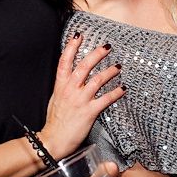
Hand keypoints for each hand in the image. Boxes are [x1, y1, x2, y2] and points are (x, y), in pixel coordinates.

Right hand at [39, 33, 124, 158]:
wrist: (53, 140)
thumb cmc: (55, 121)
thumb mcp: (55, 98)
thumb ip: (63, 86)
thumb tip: (71, 76)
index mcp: (60, 85)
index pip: (65, 61)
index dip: (72, 46)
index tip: (79, 35)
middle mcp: (70, 90)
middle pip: (84, 66)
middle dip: (96, 54)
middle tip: (107, 47)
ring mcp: (79, 100)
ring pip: (97, 80)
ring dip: (109, 71)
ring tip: (118, 66)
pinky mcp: (89, 112)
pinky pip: (105, 99)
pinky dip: (116, 92)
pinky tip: (123, 88)